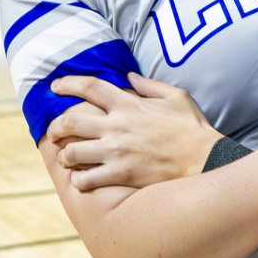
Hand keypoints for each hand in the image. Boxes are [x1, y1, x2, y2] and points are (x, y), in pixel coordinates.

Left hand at [44, 74, 220, 191]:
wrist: (205, 160)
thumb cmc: (193, 128)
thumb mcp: (176, 97)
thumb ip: (150, 85)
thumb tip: (129, 77)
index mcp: (129, 105)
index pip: (89, 86)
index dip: (68, 84)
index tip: (55, 87)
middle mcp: (117, 127)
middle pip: (70, 121)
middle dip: (55, 127)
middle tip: (53, 133)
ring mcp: (117, 152)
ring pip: (72, 153)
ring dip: (65, 156)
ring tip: (67, 159)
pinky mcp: (120, 175)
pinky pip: (86, 179)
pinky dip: (79, 180)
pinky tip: (82, 180)